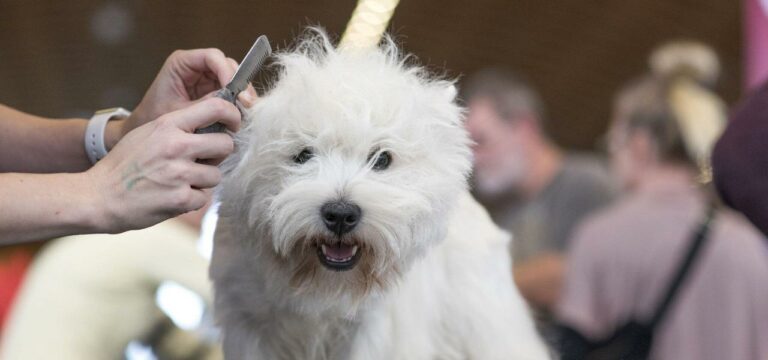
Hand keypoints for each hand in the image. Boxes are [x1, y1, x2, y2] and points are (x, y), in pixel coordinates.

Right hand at [87, 98, 239, 232]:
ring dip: (203, 180)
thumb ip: (178, 127)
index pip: (215, 107)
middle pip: (225, 144)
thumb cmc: (124, 165)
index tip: (232, 124)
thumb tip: (214, 125)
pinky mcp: (180, 198)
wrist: (98, 196)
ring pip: (216, 175)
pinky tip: (172, 195)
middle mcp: (176, 146)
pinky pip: (204, 197)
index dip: (231, 115)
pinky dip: (192, 199)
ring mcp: (179, 173)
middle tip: (203, 160)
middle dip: (218, 155)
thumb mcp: (147, 133)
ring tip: (180, 181)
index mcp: (168, 125)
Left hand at [105, 48, 258, 147]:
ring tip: (247, 112)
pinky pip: (232, 93)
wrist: (147, 132)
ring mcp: (207, 79)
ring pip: (234, 79)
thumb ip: (204, 106)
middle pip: (228, 66)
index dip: (227, 71)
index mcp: (182, 63)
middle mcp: (197, 67)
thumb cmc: (155, 118)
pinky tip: (242, 115)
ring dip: (242, 94)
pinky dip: (239, 103)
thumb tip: (232, 105)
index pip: (212, 57)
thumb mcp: (179, 112)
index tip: (234, 91)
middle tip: (247, 104)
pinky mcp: (214, 92)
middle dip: (240, 84)